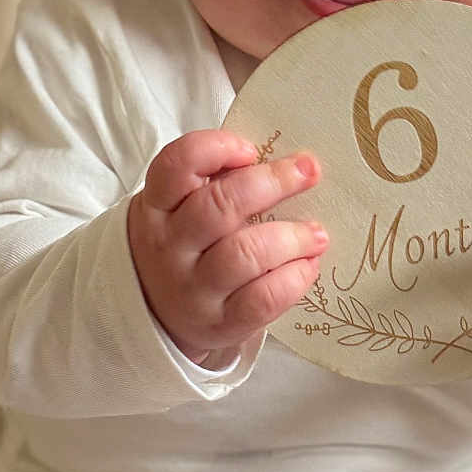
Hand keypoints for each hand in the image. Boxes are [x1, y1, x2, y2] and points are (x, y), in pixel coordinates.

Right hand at [128, 130, 326, 365]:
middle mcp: (169, 246)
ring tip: (316, 234)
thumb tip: (284, 164)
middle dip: (274, 182)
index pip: (176, 165)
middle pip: (220, 206)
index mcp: (156, 206)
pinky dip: (294, 279)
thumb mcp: (178, 208)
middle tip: (309, 171)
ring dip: (291, 237)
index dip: (216, 149)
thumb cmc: (182, 245)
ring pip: (246, 254)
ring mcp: (193, 288)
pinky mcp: (220, 323)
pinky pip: (262, 299)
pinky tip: (308, 265)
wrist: (155, 315)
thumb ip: (215, 183)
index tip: (250, 151)